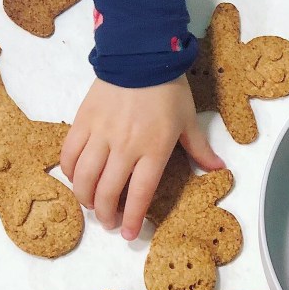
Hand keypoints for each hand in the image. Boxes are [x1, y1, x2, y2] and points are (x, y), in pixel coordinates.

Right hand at [60, 75, 223, 239]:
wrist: (139, 54)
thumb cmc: (168, 89)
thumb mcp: (188, 119)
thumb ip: (200, 148)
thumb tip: (219, 169)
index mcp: (153, 150)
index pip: (139, 194)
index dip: (132, 219)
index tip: (129, 235)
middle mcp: (125, 147)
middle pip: (107, 192)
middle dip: (106, 215)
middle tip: (109, 223)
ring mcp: (100, 135)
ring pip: (83, 177)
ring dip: (85, 198)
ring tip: (91, 205)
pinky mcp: (82, 121)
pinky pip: (69, 154)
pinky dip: (69, 171)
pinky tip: (76, 178)